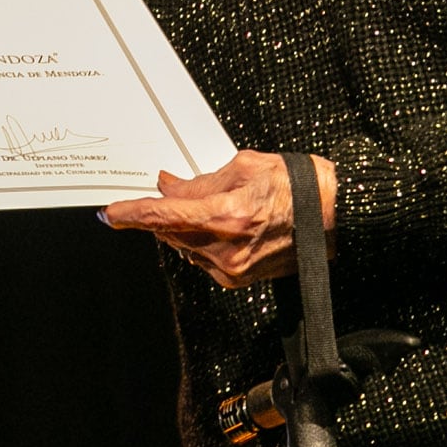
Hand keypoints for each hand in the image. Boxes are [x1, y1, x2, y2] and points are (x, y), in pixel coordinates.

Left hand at [98, 150, 338, 288]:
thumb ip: (199, 182)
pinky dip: (202, 241)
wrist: (336, 214)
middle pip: (170, 233)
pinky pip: (204, 259)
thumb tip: (167, 187)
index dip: (131, 214)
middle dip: (163, 213)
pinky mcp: (240, 279)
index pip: (162, 217)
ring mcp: (233, 269)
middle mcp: (225, 249)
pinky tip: (221, 224)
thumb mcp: (243, 168)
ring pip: (185, 246)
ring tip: (214, 205)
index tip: (110, 213)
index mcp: (225, 216)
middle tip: (170, 191)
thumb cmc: (297, 185)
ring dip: (185, 227)